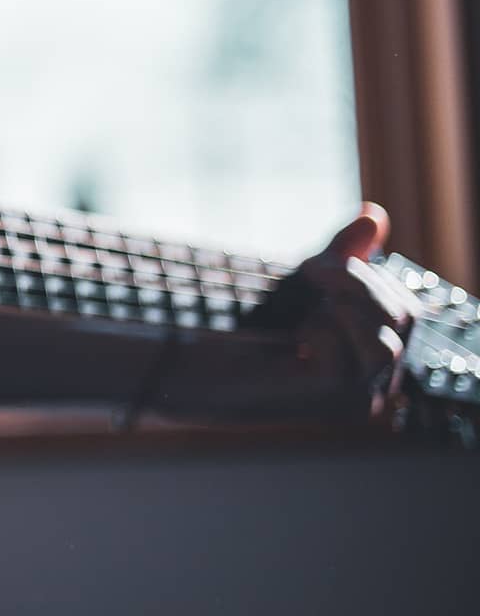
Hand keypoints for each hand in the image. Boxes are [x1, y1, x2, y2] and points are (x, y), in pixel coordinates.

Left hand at [250, 203, 421, 409]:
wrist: (206, 368)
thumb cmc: (259, 330)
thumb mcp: (309, 284)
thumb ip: (345, 253)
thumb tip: (374, 213)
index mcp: (379, 357)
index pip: (408, 311)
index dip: (372, 276)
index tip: (321, 264)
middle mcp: (379, 385)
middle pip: (403, 318)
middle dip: (356, 281)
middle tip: (310, 271)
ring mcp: (360, 398)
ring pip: (387, 343)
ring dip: (344, 304)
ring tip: (307, 303)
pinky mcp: (332, 401)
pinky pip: (344, 355)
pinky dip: (317, 331)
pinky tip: (292, 340)